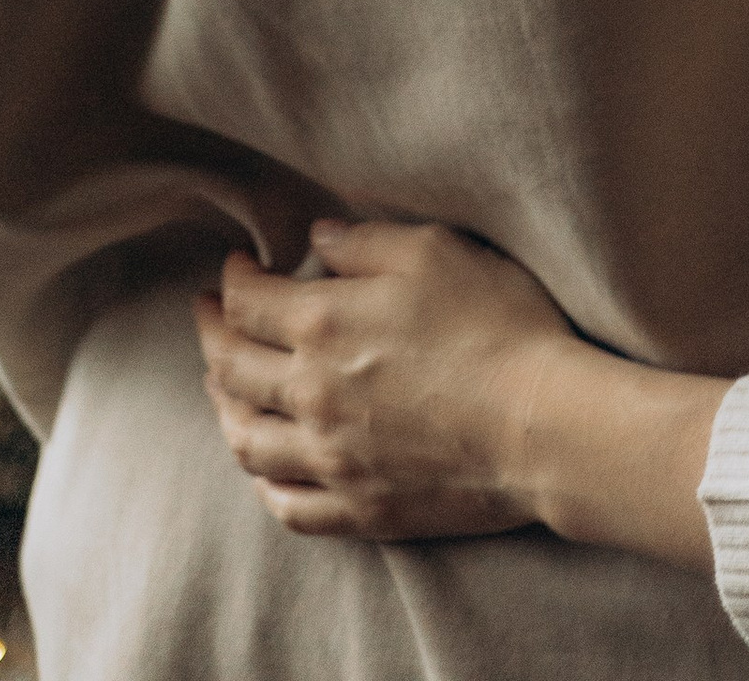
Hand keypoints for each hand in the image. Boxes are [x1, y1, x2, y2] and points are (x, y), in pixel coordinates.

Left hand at [198, 218, 729, 568]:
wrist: (540, 424)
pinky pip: (287, 505)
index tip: (236, 265)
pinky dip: (264, 483)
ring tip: (222, 388)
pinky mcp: (359, 508)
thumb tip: (316, 240)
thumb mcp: (434, 251)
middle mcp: (311, 396)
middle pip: (231, 370)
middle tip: (208, 316)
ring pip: (246, 442)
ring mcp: (330, 460)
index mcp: (323, 325)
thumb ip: (364, 243)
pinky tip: (266, 468)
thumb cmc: (496, 325)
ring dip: (223, 408)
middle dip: (212, 336)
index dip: (232, 279)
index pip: (247, 302)